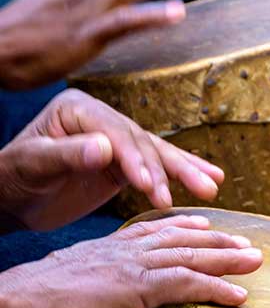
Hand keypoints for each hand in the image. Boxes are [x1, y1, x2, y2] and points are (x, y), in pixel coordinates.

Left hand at [0, 89, 225, 230]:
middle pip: (143, 141)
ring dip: (185, 172)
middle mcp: (102, 119)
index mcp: (78, 109)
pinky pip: (157, 167)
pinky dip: (181, 174)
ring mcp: (115, 140)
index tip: (148, 185)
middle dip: (168, 168)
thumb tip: (105, 148)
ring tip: (211, 187)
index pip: (116, 132)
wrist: (9, 198)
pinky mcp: (124, 162)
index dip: (135, 159)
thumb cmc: (12, 178)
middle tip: (194, 191)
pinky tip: (209, 178)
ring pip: (156, 153)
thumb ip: (66, 155)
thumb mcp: (32, 165)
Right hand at [0, 213, 261, 307]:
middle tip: (244, 240)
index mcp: (102, 252)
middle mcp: (122, 252)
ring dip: (228, 257)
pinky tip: (240, 295)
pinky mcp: (139, 286)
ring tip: (256, 259)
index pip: (147, 232)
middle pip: (179, 239)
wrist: (18, 304)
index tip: (200, 223)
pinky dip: (218, 287)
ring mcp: (133, 266)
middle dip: (215, 238)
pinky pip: (189, 283)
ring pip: (191, 256)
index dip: (177, 227)